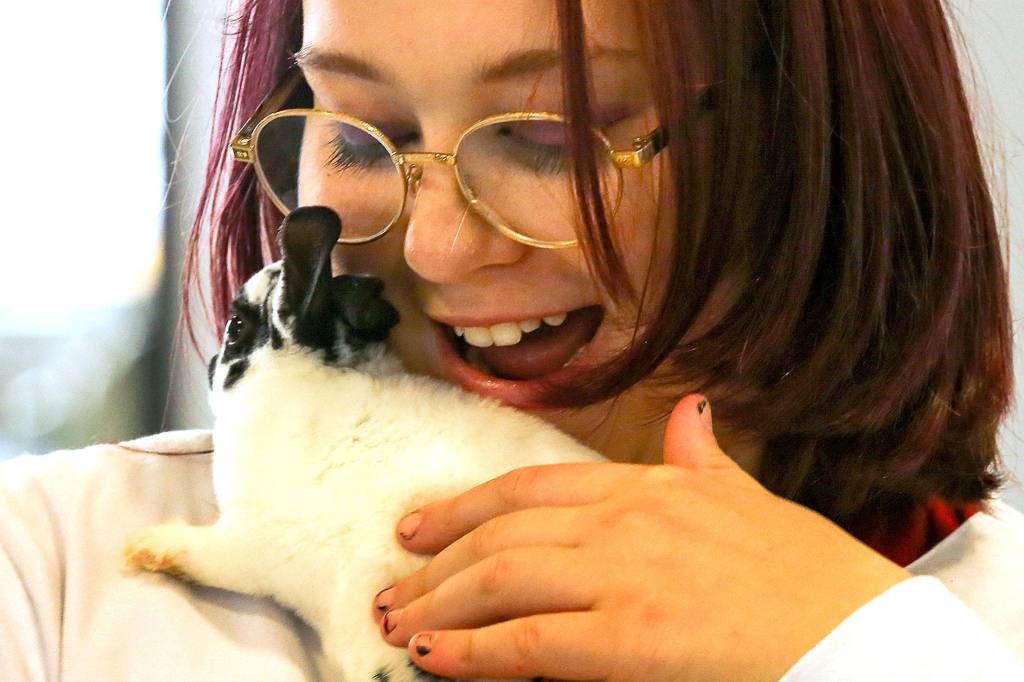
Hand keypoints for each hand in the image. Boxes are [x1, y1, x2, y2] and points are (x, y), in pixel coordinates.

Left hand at [371, 395, 911, 680]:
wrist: (860, 631)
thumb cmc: (807, 571)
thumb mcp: (747, 495)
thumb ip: (705, 455)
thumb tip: (692, 412)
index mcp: (648, 485)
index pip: (533, 485)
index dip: (468, 506)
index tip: (423, 526)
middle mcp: (624, 519)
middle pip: (503, 532)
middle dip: (439, 562)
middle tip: (394, 582)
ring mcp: (623, 573)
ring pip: (502, 579)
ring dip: (440, 603)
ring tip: (398, 620)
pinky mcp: (629, 634)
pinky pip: (529, 641)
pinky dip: (472, 650)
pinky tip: (433, 658)